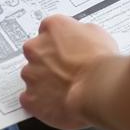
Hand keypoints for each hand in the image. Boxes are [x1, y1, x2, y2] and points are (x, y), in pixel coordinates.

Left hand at [19, 14, 117, 129]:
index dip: (58, 42)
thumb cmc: (100, 62)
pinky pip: (29, 99)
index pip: (48, 29)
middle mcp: (36, 47)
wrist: (97, 89)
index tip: (64, 49)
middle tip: (64, 69)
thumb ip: (79, 33)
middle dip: (47, 60)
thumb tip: (79, 38)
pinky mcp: (30, 98)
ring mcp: (31, 73)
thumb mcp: (96, 33)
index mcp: (52, 27)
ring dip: (43, 81)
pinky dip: (40, 102)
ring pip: (32, 75)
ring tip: (63, 88)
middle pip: (35, 51)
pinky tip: (56, 102)